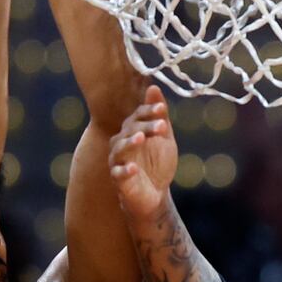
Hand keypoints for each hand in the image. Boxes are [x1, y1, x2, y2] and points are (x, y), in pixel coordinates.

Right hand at [109, 85, 178, 218]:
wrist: (155, 195)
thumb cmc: (158, 164)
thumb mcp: (164, 137)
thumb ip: (158, 115)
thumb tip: (153, 87)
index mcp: (132, 130)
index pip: (137, 116)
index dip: (148, 111)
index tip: (162, 109)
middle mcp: (122, 143)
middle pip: (130, 130)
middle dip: (145, 126)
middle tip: (161, 126)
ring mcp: (119, 161)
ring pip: (119, 149)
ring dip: (130, 143)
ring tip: (141, 139)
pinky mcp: (119, 180)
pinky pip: (118, 174)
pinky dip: (125, 171)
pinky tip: (134, 169)